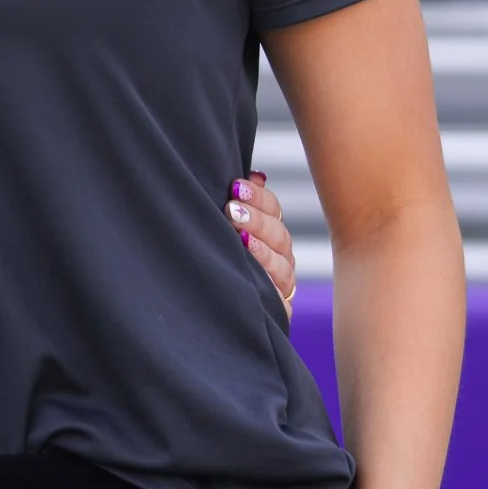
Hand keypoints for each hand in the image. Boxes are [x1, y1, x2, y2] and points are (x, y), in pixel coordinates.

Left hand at [228, 170, 296, 315]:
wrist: (205, 312)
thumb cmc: (214, 260)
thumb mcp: (224, 231)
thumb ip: (239, 205)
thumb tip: (255, 176)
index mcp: (270, 233)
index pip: (273, 210)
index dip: (258, 197)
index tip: (236, 185)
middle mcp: (280, 257)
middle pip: (279, 235)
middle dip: (256, 220)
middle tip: (231, 209)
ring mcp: (282, 284)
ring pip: (282, 264)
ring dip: (261, 249)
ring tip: (240, 239)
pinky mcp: (278, 312)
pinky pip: (279, 299)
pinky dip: (268, 286)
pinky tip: (252, 276)